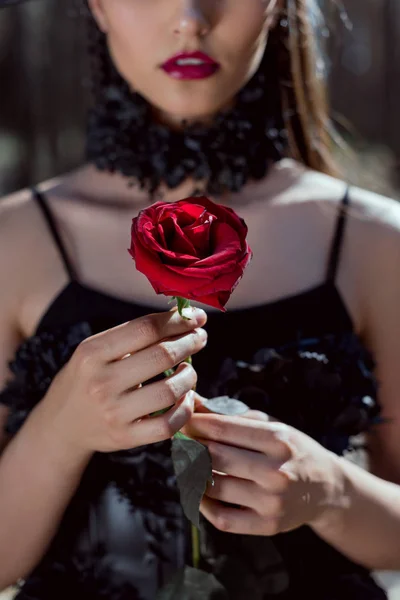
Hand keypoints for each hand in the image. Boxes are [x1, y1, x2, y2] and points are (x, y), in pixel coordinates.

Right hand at [36, 308, 207, 458]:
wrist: (62, 424)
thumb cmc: (87, 378)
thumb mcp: (96, 351)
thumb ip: (134, 335)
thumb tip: (186, 317)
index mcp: (92, 353)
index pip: (145, 329)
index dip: (177, 321)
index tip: (196, 317)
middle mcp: (101, 382)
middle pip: (161, 355)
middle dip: (190, 342)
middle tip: (200, 338)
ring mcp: (114, 412)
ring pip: (170, 390)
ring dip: (189, 375)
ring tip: (188, 369)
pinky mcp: (125, 437)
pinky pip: (168, 425)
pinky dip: (185, 409)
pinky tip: (185, 397)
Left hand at [183, 396, 344, 535]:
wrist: (327, 488)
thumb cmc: (291, 450)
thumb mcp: (270, 425)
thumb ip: (231, 415)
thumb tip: (194, 401)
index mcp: (278, 439)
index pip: (223, 428)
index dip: (195, 422)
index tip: (182, 419)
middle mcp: (277, 471)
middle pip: (215, 456)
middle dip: (190, 445)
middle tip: (179, 440)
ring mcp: (272, 501)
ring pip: (214, 486)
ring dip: (192, 474)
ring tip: (187, 463)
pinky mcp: (267, 525)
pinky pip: (222, 517)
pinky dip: (203, 504)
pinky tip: (200, 490)